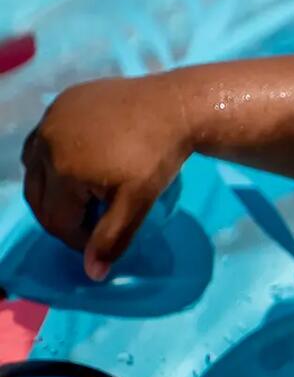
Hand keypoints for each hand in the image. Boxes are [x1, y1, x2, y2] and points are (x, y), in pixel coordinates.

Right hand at [20, 75, 193, 279]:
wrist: (175, 106)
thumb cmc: (158, 157)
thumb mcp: (138, 202)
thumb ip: (112, 238)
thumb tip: (92, 274)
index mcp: (60, 169)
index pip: (55, 220)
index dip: (76, 239)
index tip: (100, 241)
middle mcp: (45, 142)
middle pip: (38, 195)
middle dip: (60, 216)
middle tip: (90, 223)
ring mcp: (50, 118)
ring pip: (35, 167)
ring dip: (52, 188)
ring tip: (86, 196)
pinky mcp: (62, 102)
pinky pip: (45, 138)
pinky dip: (54, 159)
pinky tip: (80, 166)